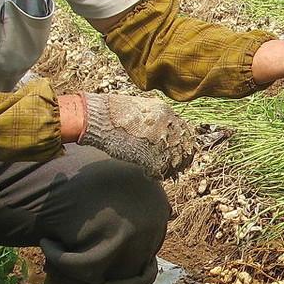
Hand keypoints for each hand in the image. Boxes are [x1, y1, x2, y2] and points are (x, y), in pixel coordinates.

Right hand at [79, 93, 196, 180]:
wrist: (97, 117)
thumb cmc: (114, 112)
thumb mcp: (142, 108)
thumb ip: (157, 118)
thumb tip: (165, 131)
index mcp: (166, 111)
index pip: (187, 132)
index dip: (184, 145)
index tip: (182, 152)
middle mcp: (167, 125)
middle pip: (183, 148)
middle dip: (180, 160)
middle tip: (176, 168)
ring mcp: (159, 140)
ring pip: (174, 161)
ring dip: (168, 169)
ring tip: (159, 171)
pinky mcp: (148, 155)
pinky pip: (159, 170)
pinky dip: (154, 174)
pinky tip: (147, 173)